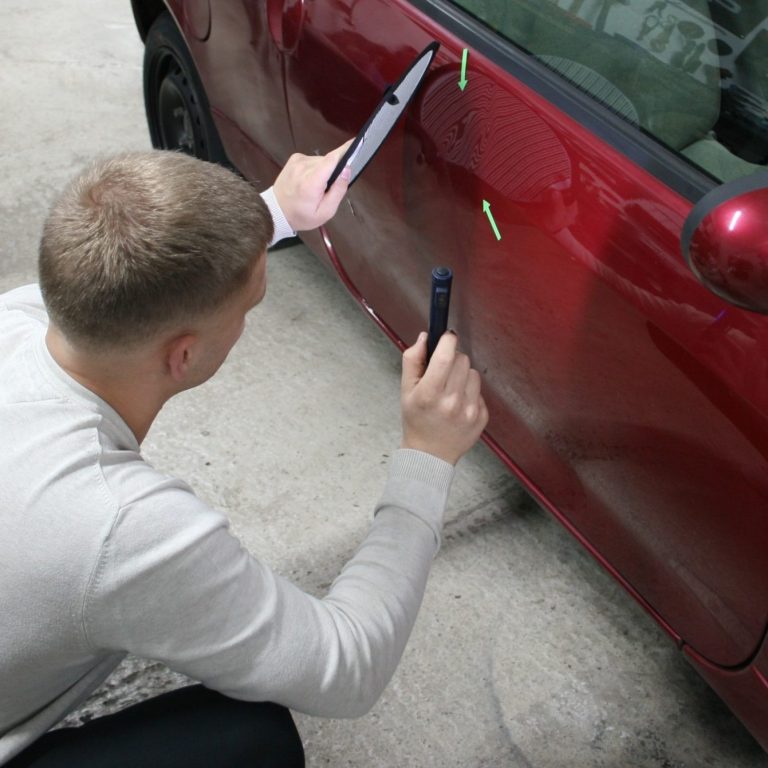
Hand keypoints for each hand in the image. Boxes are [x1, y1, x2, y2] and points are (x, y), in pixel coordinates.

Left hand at [272, 139, 353, 231]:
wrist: (276, 211)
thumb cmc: (301, 215)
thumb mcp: (325, 212)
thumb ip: (338, 191)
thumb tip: (347, 169)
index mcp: (311, 181)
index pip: (332, 159)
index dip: (346, 150)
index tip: (357, 143)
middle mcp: (304, 166)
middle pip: (329, 161)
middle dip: (333, 172)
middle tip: (327, 189)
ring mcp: (298, 160)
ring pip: (321, 161)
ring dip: (324, 171)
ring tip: (315, 187)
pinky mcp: (295, 158)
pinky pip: (313, 160)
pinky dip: (315, 169)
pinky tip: (309, 181)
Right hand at [400, 331, 488, 464]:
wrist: (430, 454)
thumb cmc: (416, 420)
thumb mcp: (405, 390)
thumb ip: (412, 360)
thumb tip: (425, 337)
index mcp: (429, 394)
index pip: (445, 356)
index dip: (447, 341)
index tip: (446, 337)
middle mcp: (451, 402)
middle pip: (462, 359)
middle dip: (452, 359)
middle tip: (443, 372)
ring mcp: (469, 411)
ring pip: (473, 372)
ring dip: (462, 376)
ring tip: (450, 390)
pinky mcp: (482, 417)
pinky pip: (479, 390)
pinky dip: (470, 392)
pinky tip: (458, 404)